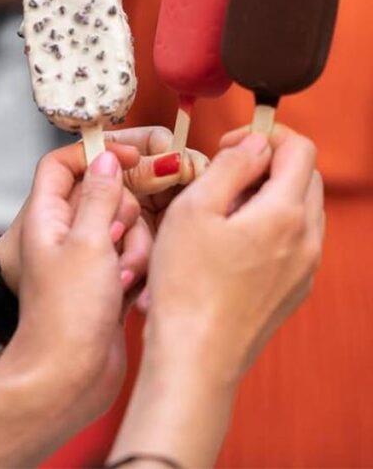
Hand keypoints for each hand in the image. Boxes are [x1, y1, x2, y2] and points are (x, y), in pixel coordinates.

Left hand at [0, 129, 205, 429]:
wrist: (66, 378)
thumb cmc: (67, 314)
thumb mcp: (88, 242)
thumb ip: (101, 195)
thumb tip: (107, 159)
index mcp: (48, 215)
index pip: (64, 163)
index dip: (97, 153)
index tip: (133, 157)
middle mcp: (66, 233)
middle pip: (107, 194)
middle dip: (125, 214)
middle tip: (117, 238)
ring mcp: (88, 260)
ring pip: (128, 229)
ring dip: (135, 250)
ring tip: (121, 278)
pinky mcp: (108, 285)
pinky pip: (136, 260)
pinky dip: (138, 274)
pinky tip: (132, 297)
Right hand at [110, 126, 322, 466]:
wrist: (196, 356)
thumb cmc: (186, 285)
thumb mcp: (193, 209)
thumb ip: (229, 167)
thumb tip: (254, 145)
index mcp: (285, 213)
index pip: (299, 149)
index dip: (263, 135)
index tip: (228, 145)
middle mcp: (306, 239)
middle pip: (304, 177)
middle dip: (266, 164)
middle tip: (220, 177)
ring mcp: (304, 268)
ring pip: (299, 210)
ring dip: (266, 197)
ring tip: (219, 213)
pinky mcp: (293, 291)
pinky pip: (292, 242)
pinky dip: (267, 228)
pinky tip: (226, 247)